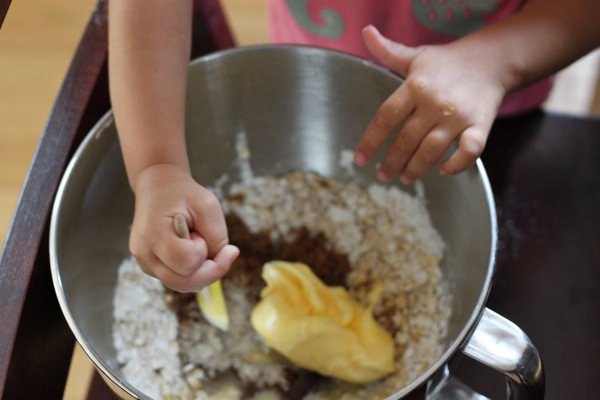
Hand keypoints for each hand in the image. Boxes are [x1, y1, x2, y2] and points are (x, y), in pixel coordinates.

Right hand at [129, 163, 238, 291]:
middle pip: (184, 283)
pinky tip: (190, 248)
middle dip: (208, 268)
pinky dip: (192, 269)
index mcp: (153, 234)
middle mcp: (144, 254)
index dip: (204, 251)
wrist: (159, 187)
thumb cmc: (184, 194)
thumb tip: (221, 262)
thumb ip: (217, 237)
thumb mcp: (208, 205)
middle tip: (207, 241)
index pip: (188, 263)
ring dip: (200, 269)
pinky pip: (178, 280)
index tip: (200, 232)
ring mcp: (145, 263)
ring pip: (182, 285)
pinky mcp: (150, 267)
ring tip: (197, 243)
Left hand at [354, 25, 506, 183]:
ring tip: (404, 178)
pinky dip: (456, 165)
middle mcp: (434, 102)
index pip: (385, 118)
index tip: (360, 160)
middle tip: (382, 175)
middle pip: (406, 140)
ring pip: (431, 150)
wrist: (491, 60)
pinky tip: (443, 171)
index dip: (370, 142)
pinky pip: (469, 151)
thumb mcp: (415, 56)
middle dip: (391, 162)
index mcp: (415, 86)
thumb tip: (366, 32)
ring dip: (415, 169)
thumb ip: (388, 51)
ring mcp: (458, 116)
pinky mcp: (480, 125)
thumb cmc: (446, 63)